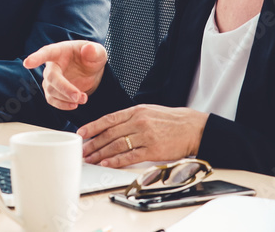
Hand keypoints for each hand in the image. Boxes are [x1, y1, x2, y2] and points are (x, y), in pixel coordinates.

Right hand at [23, 40, 107, 109]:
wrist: (91, 70)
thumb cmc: (91, 57)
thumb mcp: (98, 52)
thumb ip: (94, 51)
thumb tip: (88, 49)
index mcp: (60, 51)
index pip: (46, 53)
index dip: (36, 58)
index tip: (27, 63)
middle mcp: (52, 65)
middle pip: (51, 78)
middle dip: (64, 88)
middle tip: (79, 97)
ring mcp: (51, 79)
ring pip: (51, 91)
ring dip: (66, 98)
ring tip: (83, 99)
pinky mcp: (53, 91)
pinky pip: (52, 100)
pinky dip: (63, 105)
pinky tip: (74, 105)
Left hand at [77, 104, 207, 167]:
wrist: (193, 128)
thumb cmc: (171, 120)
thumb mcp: (149, 111)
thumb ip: (130, 117)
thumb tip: (111, 126)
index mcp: (136, 111)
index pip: (108, 119)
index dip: (93, 127)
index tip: (81, 133)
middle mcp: (139, 122)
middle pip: (109, 134)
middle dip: (93, 143)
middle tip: (82, 150)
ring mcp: (145, 136)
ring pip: (117, 146)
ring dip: (101, 154)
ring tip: (90, 159)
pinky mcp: (153, 150)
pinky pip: (130, 157)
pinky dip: (116, 161)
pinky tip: (106, 164)